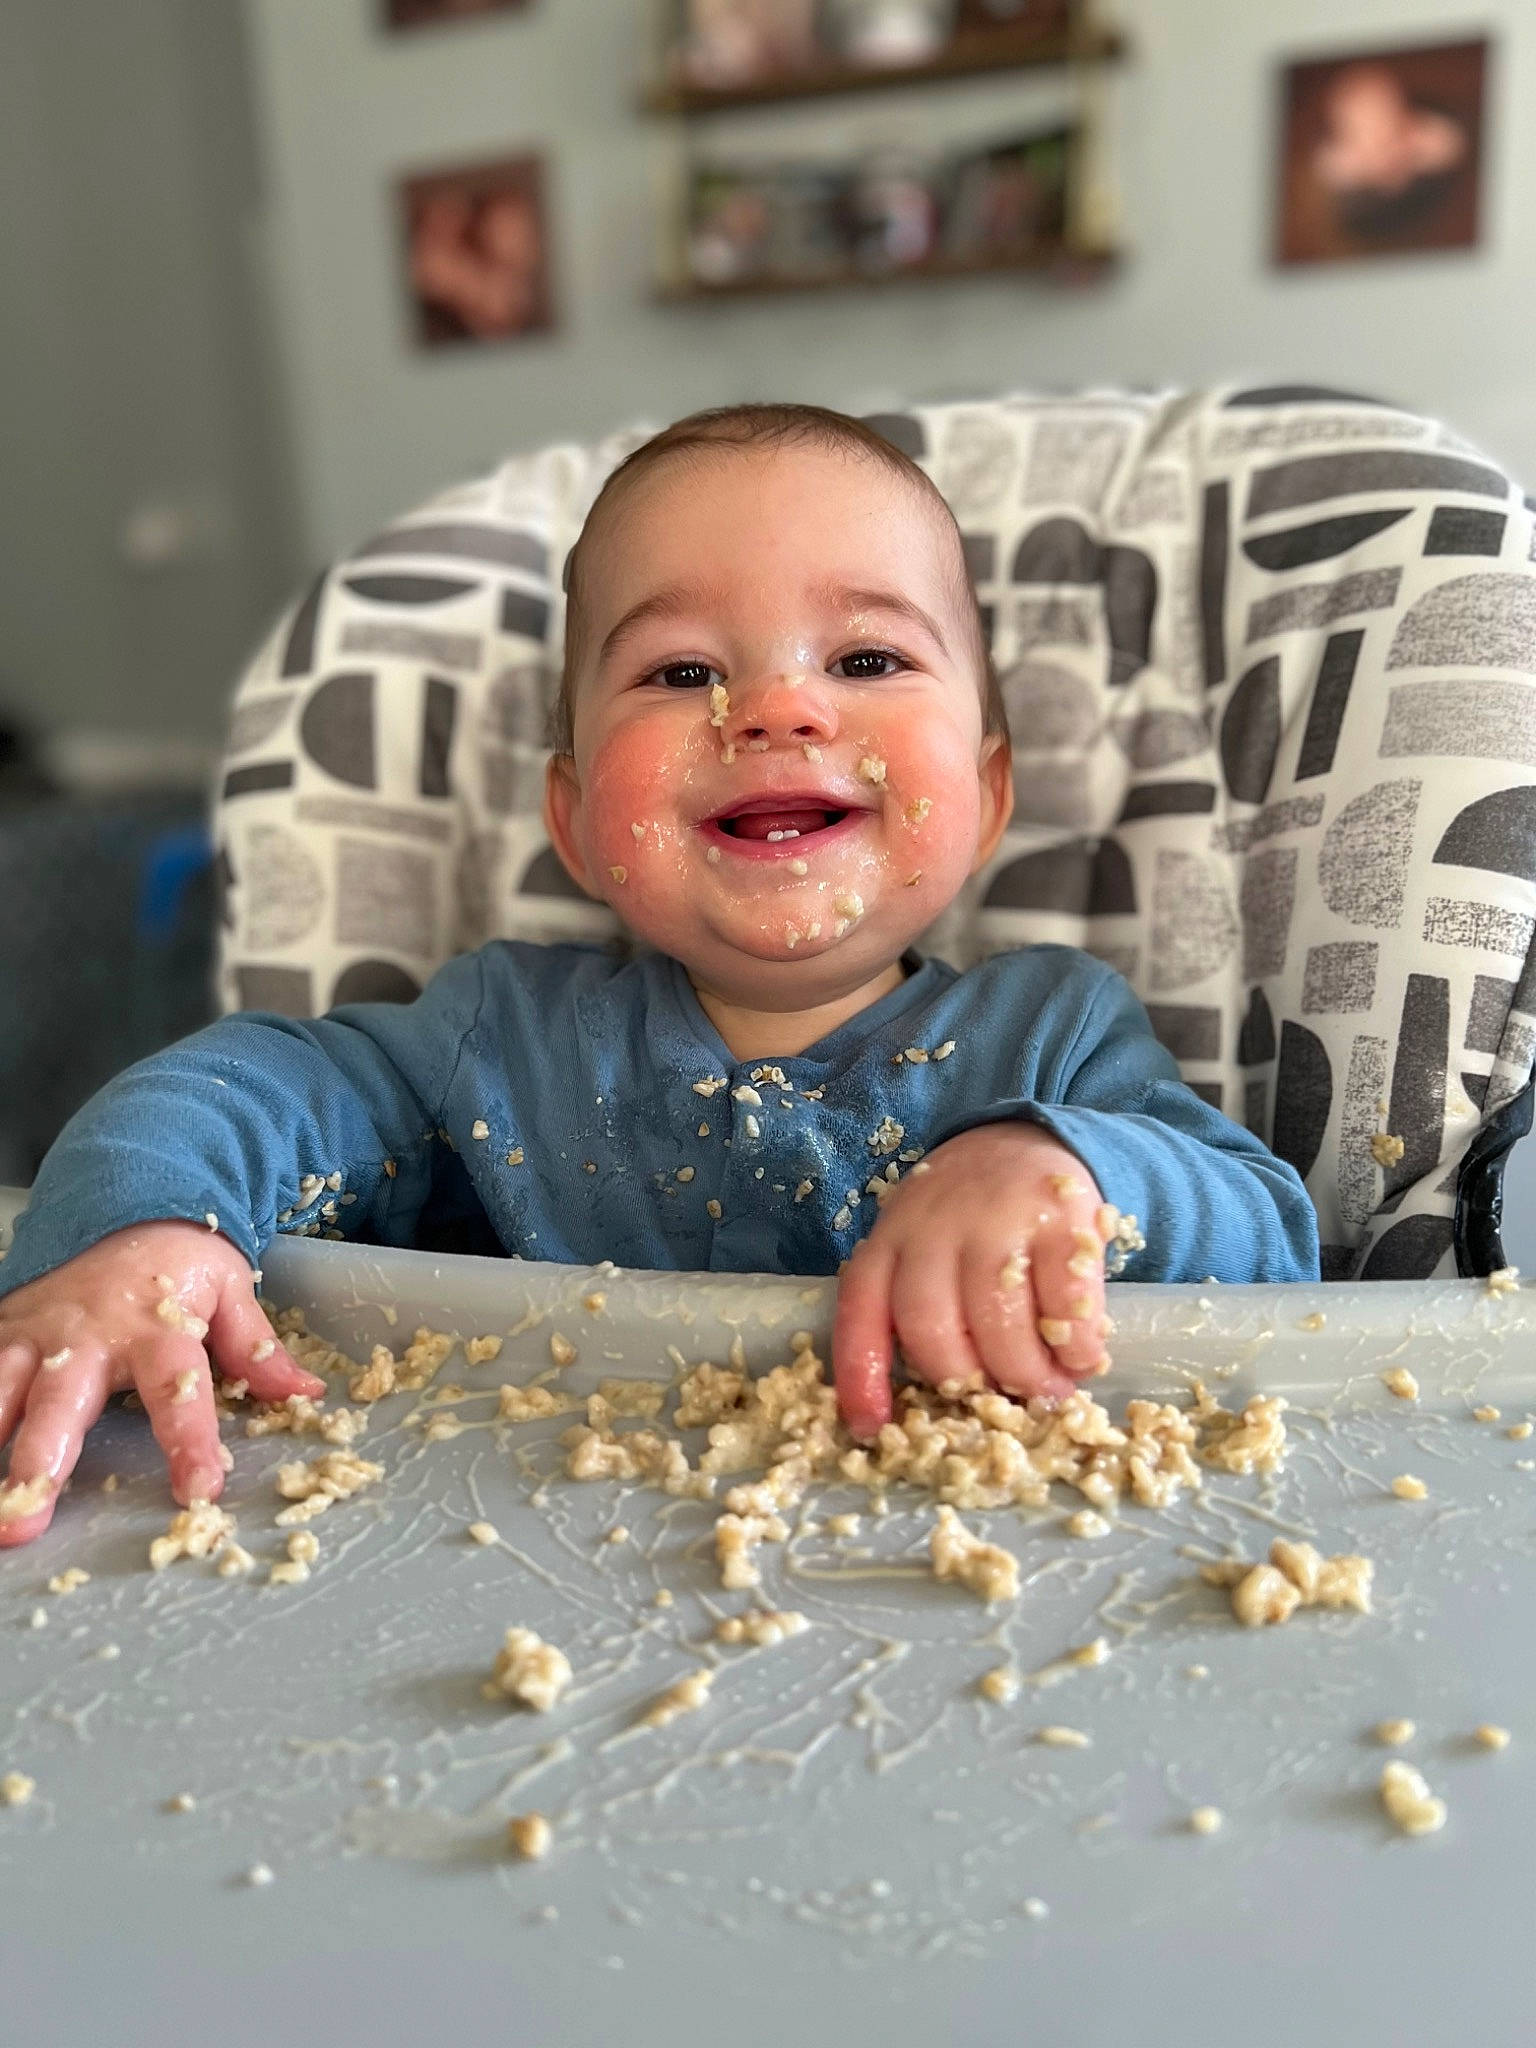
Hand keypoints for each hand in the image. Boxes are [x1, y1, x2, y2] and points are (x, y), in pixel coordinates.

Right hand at [0, 1221, 323, 1545]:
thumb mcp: (230, 1293)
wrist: (126, 1207)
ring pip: (0, 1394)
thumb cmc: (181, 1263)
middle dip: (41, 1463)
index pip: (179, 1393)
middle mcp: (88, 1336)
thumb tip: (304, 1394)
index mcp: (156, 1329)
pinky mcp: (3, 1331)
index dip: (190, 1443)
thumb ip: (257, 1350)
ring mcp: (36, 1335)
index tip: (198, 1492)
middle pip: (62, 1404)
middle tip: (25, 1518)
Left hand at [832, 1123, 1113, 1439]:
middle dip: (970, 1384)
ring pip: (999, 1324)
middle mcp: (932, 1228)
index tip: (871, 1429)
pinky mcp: (1059, 1216)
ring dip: (1027, 1373)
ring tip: (1049, 1387)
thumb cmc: (965, 1221)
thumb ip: (918, 1308)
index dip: (862, 1377)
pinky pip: (1066, 1303)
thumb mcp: (918, 1247)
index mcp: (887, 1243)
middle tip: (1004, 1400)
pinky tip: (1080, 1354)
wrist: (1023, 1141)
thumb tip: (925, 1410)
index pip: (860, 1314)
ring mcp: (996, 1218)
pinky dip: (1076, 1344)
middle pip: (934, 1330)